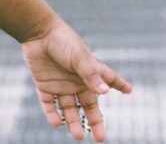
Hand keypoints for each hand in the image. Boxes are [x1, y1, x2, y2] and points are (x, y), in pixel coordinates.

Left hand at [21, 20, 131, 140]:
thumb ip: (91, 75)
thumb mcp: (79, 57)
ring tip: (77, 136)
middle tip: (100, 138)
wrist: (36, 32)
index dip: (118, 84)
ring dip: (72, 122)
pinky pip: (49, 103)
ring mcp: (60, 84)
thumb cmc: (62, 41)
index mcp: (89, 72)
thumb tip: (106, 92)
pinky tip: (56, 122)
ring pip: (68, 108)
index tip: (129, 90)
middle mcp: (76, 80)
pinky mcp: (44, 85)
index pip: (108, 79)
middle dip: (94, 121)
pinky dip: (52, 114)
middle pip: (88, 105)